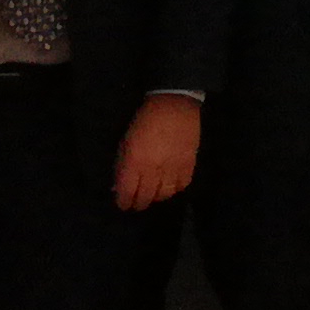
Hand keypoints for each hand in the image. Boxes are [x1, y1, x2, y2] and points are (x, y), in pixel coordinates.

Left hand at [115, 94, 202, 210]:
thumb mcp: (125, 142)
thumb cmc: (144, 121)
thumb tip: (120, 185)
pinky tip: (170, 185)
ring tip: (154, 194)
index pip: (127, 192)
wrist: (173, 105)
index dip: (123, 202)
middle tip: (137, 203)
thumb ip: (122, 165)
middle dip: (139, 203)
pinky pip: (181, 185)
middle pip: (146, 197)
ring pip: (164, 195)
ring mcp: (172, 168)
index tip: (123, 204)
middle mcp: (153, 169)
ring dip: (157, 197)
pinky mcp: (189, 164)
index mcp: (134, 162)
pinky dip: (175, 189)